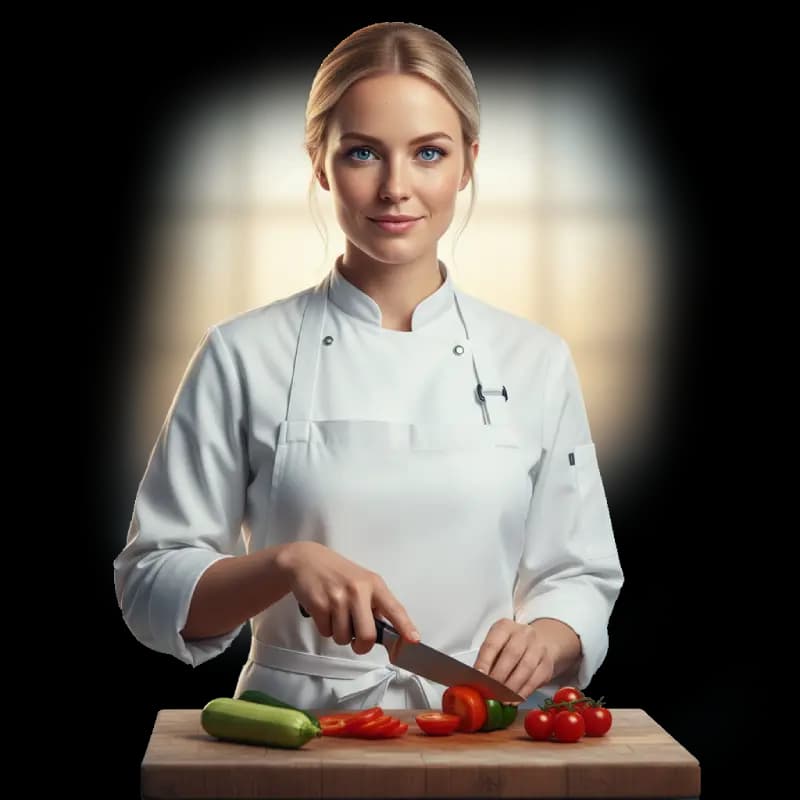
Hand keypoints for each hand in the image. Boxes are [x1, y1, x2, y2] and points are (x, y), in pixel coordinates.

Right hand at [277, 541, 420, 654]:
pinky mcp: (319, 604)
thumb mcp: (361, 581)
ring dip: (339, 634)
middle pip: (367, 635)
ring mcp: (338, 597)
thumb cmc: (337, 573)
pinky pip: (326, 633)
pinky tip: (324, 611)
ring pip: (344, 638)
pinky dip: (325, 628)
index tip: (413, 641)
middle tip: (357, 641)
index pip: (394, 608)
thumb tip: (386, 631)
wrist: (305, 560)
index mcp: (374, 584)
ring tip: (335, 615)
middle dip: (361, 646)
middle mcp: (358, 590)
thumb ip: (375, 604)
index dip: (405, 627)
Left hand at [472, 618, 554, 703]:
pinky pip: (536, 679)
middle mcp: (523, 633)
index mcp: (505, 627)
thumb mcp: (497, 645)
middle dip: (499, 676)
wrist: (540, 641)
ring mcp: (538, 647)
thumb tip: (475, 681)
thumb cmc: (511, 645)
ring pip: (525, 668)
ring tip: (501, 699)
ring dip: (512, 687)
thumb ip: (486, 660)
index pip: (493, 644)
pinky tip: (514, 700)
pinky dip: (523, 692)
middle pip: (511, 655)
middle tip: (490, 691)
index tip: (479, 677)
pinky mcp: (547, 664)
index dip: (485, 661)